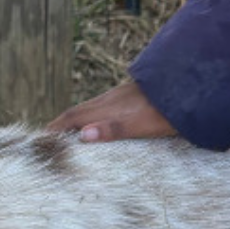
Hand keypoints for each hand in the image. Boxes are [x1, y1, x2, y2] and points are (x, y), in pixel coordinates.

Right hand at [48, 79, 177, 143]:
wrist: (189, 89)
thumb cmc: (166, 113)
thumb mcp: (140, 126)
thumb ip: (113, 130)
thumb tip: (83, 135)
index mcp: (108, 107)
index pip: (73, 117)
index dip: (55, 128)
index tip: (39, 139)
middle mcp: (109, 100)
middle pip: (78, 111)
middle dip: (61, 124)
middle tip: (48, 138)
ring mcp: (120, 97)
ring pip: (90, 108)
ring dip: (75, 120)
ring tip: (68, 133)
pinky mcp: (130, 97)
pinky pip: (102, 108)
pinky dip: (91, 117)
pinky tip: (99, 122)